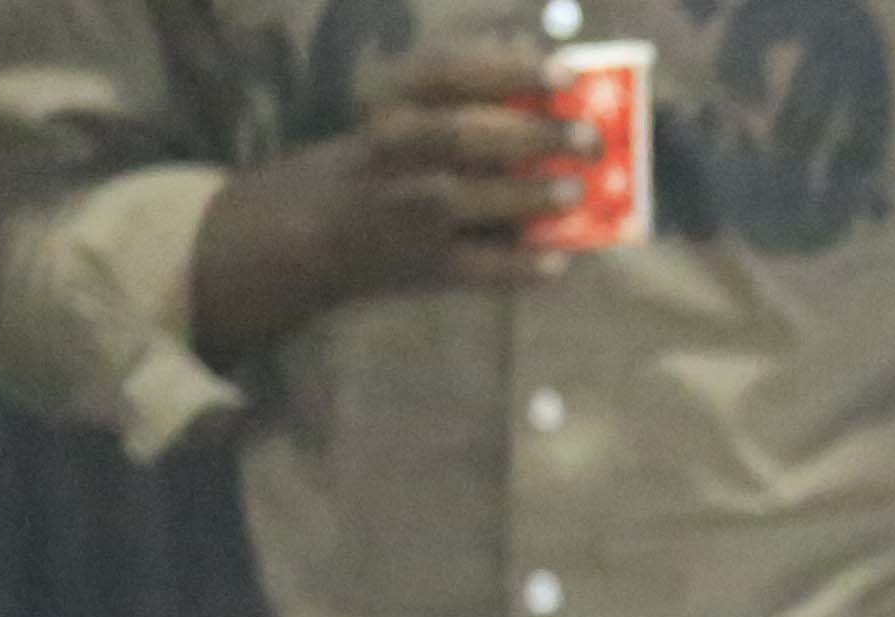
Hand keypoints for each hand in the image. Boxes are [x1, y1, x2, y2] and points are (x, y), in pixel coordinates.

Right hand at [190, 47, 570, 365]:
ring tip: (576, 191)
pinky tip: (560, 262)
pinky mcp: (423, 268)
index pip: (445, 74)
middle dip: (532, 135)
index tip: (567, 75)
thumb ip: (463, 102)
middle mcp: (390, 154)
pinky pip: (479, 269)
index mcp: (389, 108)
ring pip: (465, 200)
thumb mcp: (399, 119)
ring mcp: (404, 214)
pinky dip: (522, 267)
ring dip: (528, 195)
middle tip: (591, 139)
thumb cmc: (375, 166)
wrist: (304, 235)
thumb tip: (541, 78)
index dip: (509, 70)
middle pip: (461, 134)